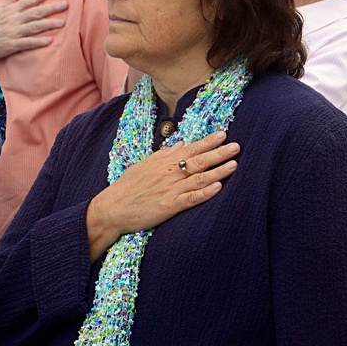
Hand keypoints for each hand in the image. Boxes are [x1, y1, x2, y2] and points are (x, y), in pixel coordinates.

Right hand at [0, 0, 66, 59]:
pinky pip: (26, 43)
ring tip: (62, 22)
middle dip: (51, 8)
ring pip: (33, 27)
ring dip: (48, 24)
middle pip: (35, 12)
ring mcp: (13, 32)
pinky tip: (49, 40)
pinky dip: (37, 42)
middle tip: (66, 4)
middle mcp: (13, 19)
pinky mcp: (11, 45)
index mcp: (11, 10)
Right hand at [86, 131, 238, 257]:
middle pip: (198, 161)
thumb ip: (163, 154)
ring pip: (198, 179)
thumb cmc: (126, 187)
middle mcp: (169, 174)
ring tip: (234, 164)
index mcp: (163, 162)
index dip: (208, 142)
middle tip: (237, 146)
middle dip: (219, 153)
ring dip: (218, 171)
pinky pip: (190, 199)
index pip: (190, 149)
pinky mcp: (168, 207)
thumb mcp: (143, 165)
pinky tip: (218, 188)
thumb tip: (181, 142)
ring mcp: (170, 190)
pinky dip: (205, 193)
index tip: (223, 134)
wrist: (110, 210)